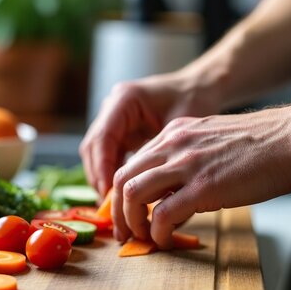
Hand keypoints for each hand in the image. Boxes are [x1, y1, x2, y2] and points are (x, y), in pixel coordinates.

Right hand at [80, 71, 219, 197]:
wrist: (198, 87)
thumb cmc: (194, 101)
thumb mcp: (179, 128)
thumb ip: (161, 154)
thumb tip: (148, 190)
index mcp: (125, 99)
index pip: (103, 137)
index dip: (103, 167)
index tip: (108, 192)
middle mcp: (112, 106)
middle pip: (93, 146)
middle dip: (98, 175)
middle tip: (108, 202)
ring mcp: (112, 117)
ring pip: (96, 152)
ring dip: (102, 176)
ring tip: (112, 202)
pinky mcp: (118, 128)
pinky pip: (107, 153)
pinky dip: (112, 172)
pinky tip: (121, 191)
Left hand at [111, 107, 290, 246]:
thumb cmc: (260, 145)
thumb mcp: (209, 141)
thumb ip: (185, 162)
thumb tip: (171, 197)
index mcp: (173, 134)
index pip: (130, 163)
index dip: (122, 192)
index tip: (125, 213)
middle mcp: (172, 145)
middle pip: (122, 178)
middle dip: (117, 211)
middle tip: (125, 231)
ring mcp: (185, 165)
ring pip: (132, 194)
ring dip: (132, 222)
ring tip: (143, 238)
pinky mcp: (203, 187)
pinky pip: (162, 214)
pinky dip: (157, 232)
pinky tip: (164, 240)